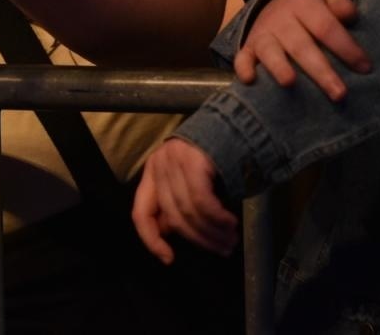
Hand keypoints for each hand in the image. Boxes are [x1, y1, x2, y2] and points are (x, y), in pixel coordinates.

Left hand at [132, 138, 238, 263]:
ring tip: (229, 240)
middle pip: (172, 216)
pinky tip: (230, 223)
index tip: (168, 258)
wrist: (238, 121)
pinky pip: (203, 201)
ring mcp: (175, 160)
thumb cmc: (215, 156)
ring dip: (212, 232)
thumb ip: (176, 203)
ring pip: (189, 211)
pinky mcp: (194, 160)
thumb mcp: (189, 181)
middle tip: (221, 249)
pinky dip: (217, 218)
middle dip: (198, 239)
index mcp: (152, 171)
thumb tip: (168, 231)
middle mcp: (159, 164)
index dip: (151, 240)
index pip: (141, 212)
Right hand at [233, 0, 370, 100]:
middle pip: (301, 45)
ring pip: (270, 51)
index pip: (326, 27)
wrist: (273, 1)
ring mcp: (262, 33)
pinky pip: (242, 58)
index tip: (365, 68)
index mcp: (303, 3)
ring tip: (290, 83)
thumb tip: (351, 17)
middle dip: (321, 71)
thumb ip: (341, 5)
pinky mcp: (248, 47)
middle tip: (340, 93)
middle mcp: (281, 18)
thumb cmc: (310, 7)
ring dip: (279, 67)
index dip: (346, 48)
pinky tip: (250, 81)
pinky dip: (243, 68)